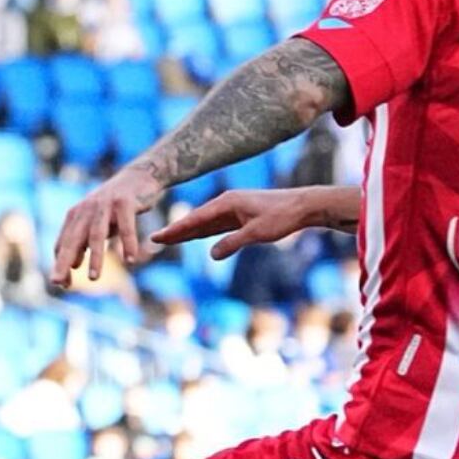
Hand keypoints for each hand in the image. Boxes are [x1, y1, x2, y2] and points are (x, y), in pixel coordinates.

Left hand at [51, 161, 166, 284]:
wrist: (138, 176)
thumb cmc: (114, 206)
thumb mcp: (96, 223)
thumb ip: (83, 242)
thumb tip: (73, 265)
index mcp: (76, 216)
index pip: (63, 244)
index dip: (61, 264)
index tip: (62, 284)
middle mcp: (86, 210)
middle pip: (73, 240)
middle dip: (64, 262)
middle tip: (59, 283)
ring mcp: (105, 205)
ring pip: (97, 235)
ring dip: (94, 257)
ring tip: (92, 278)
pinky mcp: (125, 202)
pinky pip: (126, 226)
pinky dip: (128, 244)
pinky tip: (130, 260)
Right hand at [150, 188, 341, 260]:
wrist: (303, 206)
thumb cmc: (281, 217)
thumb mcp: (256, 233)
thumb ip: (232, 243)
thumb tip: (212, 254)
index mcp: (227, 203)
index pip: (195, 219)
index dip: (176, 229)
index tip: (158, 237)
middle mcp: (227, 204)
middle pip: (196, 220)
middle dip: (176, 231)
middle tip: (155, 240)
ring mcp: (234, 210)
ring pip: (205, 224)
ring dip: (188, 232)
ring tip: (169, 240)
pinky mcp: (241, 217)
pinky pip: (217, 226)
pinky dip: (204, 233)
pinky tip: (195, 238)